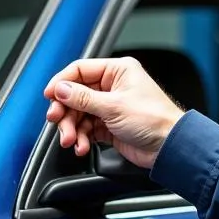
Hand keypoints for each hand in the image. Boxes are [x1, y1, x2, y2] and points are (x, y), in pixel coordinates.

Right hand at [43, 57, 184, 168]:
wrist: (169, 147)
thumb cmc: (155, 120)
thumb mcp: (114, 106)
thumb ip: (83, 98)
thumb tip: (60, 89)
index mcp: (117, 71)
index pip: (80, 70)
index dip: (61, 82)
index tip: (49, 95)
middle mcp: (112, 86)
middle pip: (75, 95)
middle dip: (65, 111)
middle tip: (57, 122)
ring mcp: (110, 107)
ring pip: (79, 114)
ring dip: (72, 129)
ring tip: (72, 140)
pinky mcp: (109, 126)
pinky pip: (87, 129)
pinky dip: (81, 138)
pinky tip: (82, 146)